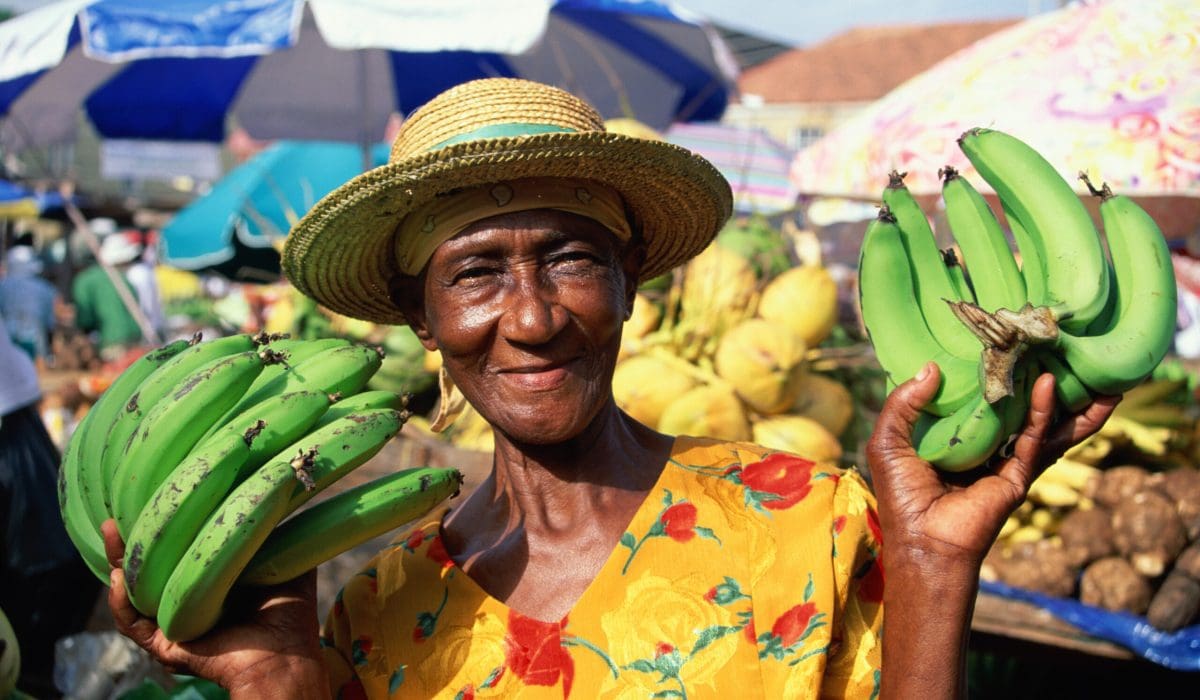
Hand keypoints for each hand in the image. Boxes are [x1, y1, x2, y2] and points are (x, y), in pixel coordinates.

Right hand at [102, 519, 329, 697]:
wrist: (287, 656)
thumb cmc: (290, 613)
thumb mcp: (284, 561)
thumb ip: (274, 533)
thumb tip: (276, 494)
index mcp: (210, 585)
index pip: (178, 553)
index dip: (165, 530)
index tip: (155, 499)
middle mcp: (187, 604)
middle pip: (148, 570)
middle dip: (129, 543)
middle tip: (116, 514)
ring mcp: (174, 624)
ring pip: (134, 593)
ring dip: (118, 563)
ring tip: (112, 533)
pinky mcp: (167, 646)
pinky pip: (134, 625)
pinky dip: (122, 604)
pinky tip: (120, 578)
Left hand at [867, 362, 1118, 567]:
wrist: (923, 541)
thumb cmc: (901, 495)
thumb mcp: (888, 441)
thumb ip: (903, 403)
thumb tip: (931, 367)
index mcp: (953, 436)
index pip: (976, 397)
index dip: (989, 372)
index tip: (1002, 340)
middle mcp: (983, 445)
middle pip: (1017, 406)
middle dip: (1039, 381)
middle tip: (1057, 348)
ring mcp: (1004, 460)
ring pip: (1041, 422)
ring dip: (1065, 398)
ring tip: (1084, 368)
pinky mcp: (1018, 476)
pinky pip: (1037, 439)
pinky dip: (1045, 413)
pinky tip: (1049, 386)